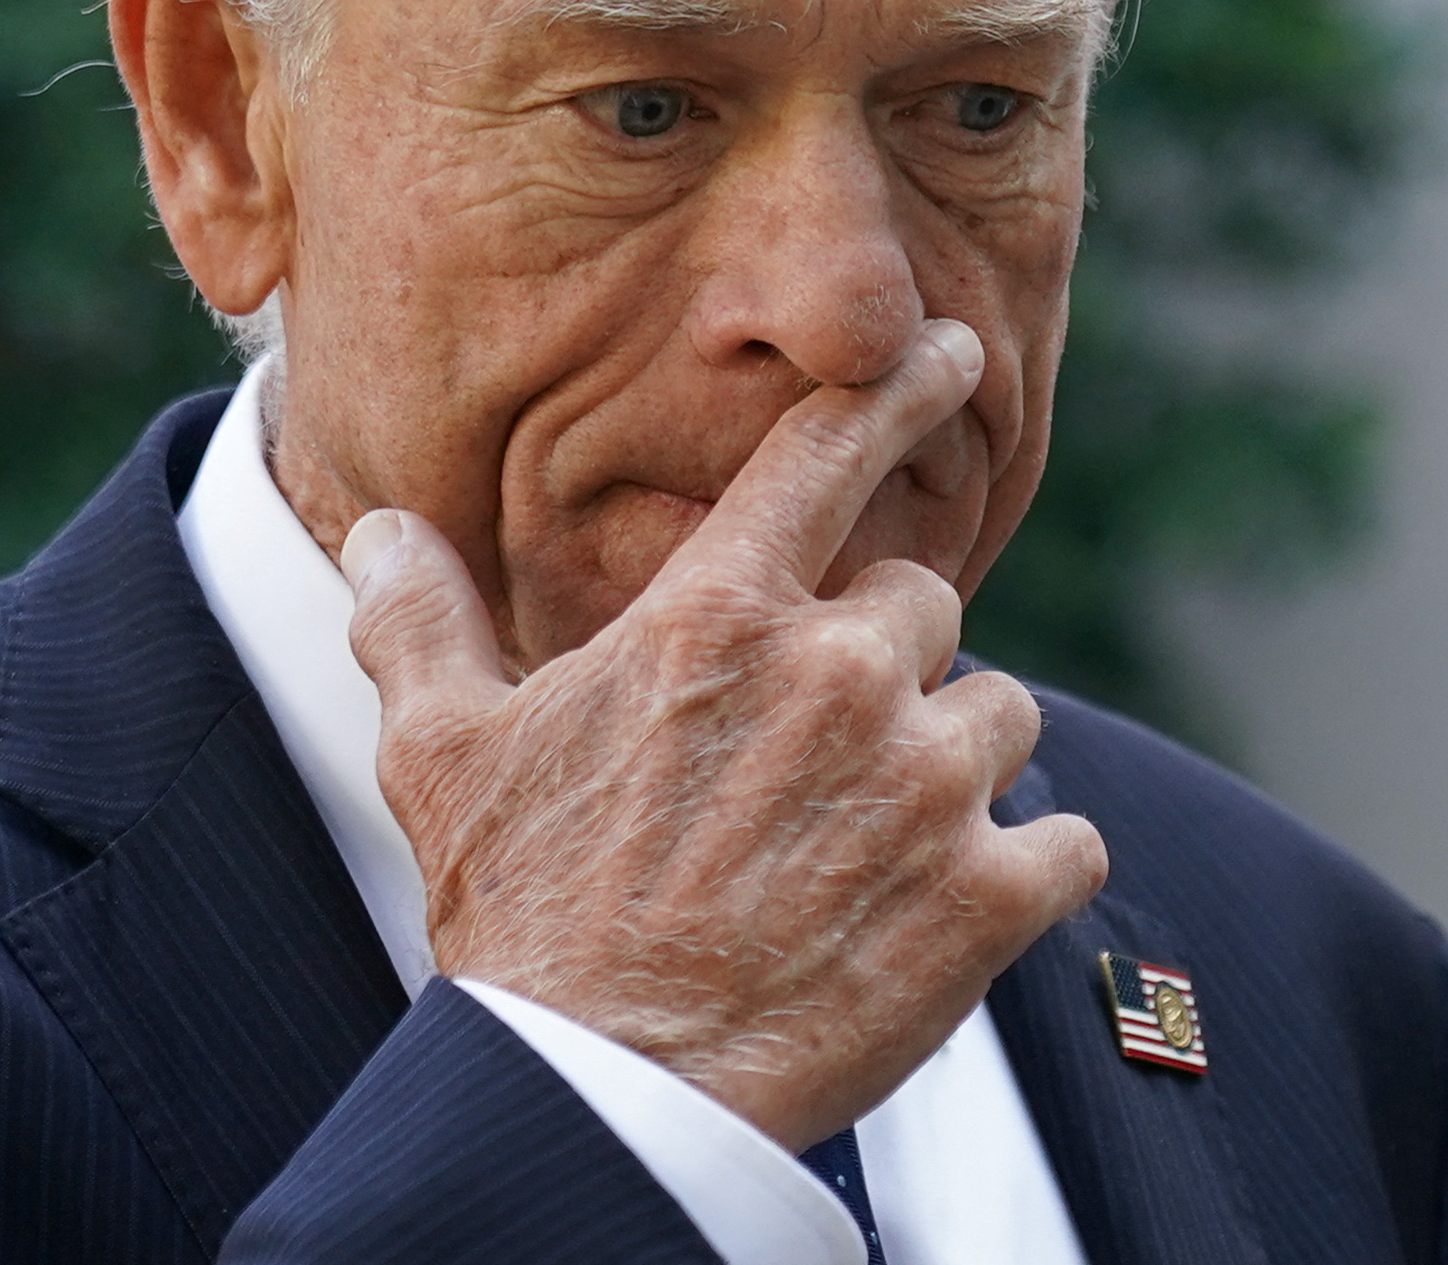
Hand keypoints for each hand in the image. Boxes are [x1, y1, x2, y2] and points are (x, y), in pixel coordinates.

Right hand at [337, 318, 1108, 1151]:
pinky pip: (1069, 841)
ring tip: (871, 846)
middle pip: (926, 605)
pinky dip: (1028, 870)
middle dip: (885, 668)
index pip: (827, 455)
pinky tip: (953, 908)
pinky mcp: (988, 894)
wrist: (603, 1093)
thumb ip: (419, 622)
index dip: (900, 391)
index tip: (954, 354)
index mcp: (715, 618)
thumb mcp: (443, 754)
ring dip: (955, 768)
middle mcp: (835, 674)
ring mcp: (922, 782)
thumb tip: (378, 532)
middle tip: (817, 762)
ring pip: (1003, 716)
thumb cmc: (522, 918)